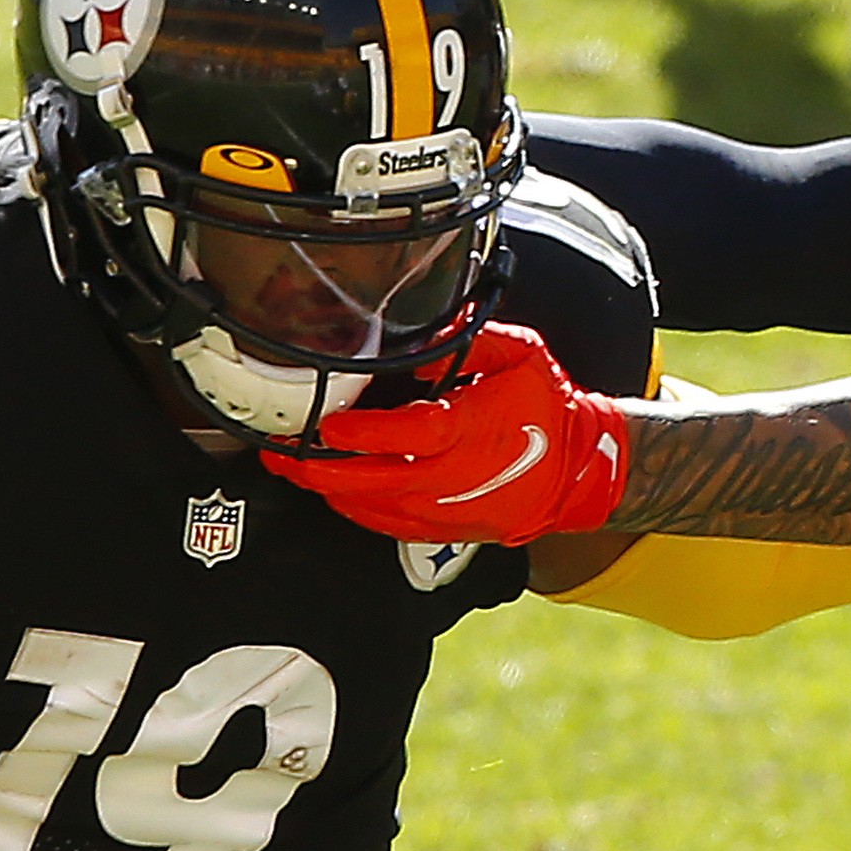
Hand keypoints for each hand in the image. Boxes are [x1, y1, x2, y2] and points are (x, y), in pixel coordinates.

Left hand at [264, 323, 630, 544]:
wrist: (574, 473)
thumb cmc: (546, 409)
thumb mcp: (521, 355)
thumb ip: (474, 337)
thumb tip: (433, 323)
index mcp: (467, 431)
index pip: (404, 436)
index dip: (360, 434)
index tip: (325, 426)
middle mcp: (448, 477)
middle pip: (368, 481)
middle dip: (315, 469)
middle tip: (276, 451)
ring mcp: (439, 508)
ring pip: (366, 506)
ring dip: (323, 489)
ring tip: (287, 467)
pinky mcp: (436, 527)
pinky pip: (380, 522)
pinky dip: (349, 506)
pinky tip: (328, 489)